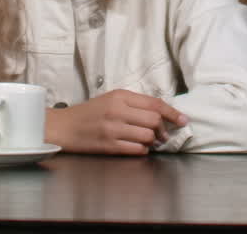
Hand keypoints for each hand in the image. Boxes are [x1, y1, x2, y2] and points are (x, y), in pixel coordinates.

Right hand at [47, 89, 187, 155]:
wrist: (64, 127)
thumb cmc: (90, 113)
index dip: (172, 113)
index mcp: (120, 96)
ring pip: (147, 136)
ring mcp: (112, 129)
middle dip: (162, 130)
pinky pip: (136, 149)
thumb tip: (161, 114)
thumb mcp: (111, 99)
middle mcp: (117, 111)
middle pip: (154, 121)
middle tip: (162, 135)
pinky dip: (143, 150)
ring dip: (153, 141)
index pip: (154, 104)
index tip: (183, 120)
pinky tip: (138, 148)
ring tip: (148, 141)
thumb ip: (134, 103)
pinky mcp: (108, 145)